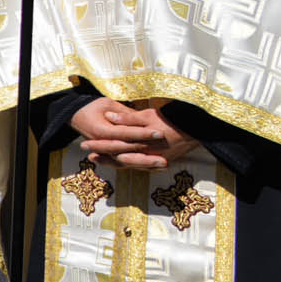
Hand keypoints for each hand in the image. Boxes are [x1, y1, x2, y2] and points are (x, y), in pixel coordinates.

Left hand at [71, 96, 198, 168]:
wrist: (196, 133)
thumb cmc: (172, 121)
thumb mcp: (149, 115)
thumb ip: (128, 118)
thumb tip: (108, 116)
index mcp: (141, 143)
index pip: (115, 146)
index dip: (99, 145)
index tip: (84, 144)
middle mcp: (146, 156)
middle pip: (118, 158)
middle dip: (102, 155)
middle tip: (86, 153)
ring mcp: (152, 162)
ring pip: (128, 165)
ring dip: (111, 162)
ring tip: (96, 159)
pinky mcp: (158, 163)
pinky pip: (138, 166)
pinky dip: (126, 164)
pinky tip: (117, 162)